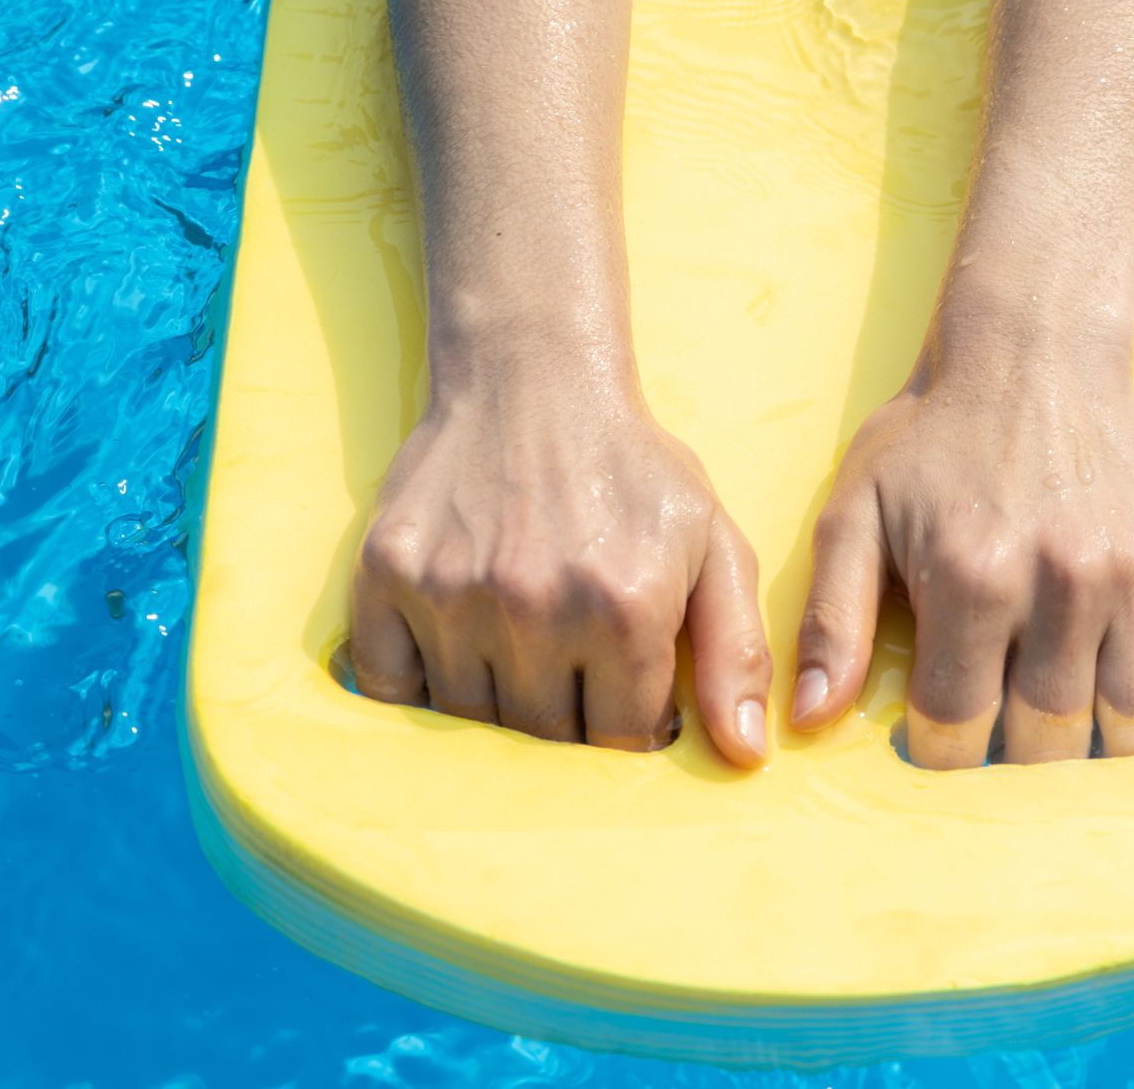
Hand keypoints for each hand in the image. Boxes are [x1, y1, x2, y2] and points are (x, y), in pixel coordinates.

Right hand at [349, 381, 771, 767]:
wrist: (531, 377)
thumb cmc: (631, 469)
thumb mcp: (713, 545)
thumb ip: (740, 652)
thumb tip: (746, 756)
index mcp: (627, 603)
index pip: (622, 739)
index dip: (628, 724)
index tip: (625, 690)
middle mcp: (536, 604)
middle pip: (543, 737)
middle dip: (565, 718)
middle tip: (572, 666)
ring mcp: (453, 591)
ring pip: (467, 719)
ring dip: (493, 704)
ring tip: (519, 647)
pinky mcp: (387, 574)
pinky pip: (387, 685)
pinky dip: (414, 686)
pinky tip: (452, 649)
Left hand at [789, 351, 1133, 767]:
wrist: (1033, 351)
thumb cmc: (930, 439)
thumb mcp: (855, 512)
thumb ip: (832, 619)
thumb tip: (807, 718)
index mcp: (972, 575)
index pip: (957, 724)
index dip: (940, 755)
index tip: (937, 745)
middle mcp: (1060, 582)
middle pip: (1049, 738)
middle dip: (1019, 766)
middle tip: (1003, 748)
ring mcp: (1132, 576)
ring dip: (1105, 758)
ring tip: (1073, 747)